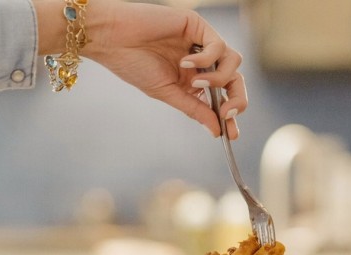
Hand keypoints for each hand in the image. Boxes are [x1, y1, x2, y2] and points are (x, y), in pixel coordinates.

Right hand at [34, 0, 246, 137]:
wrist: (113, 40)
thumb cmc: (134, 66)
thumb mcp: (168, 94)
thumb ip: (194, 109)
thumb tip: (218, 131)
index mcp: (195, 81)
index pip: (223, 97)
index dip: (232, 115)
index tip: (232, 134)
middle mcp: (202, 63)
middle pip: (235, 79)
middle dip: (237, 98)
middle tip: (226, 113)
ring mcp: (201, 43)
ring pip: (233, 61)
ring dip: (219, 78)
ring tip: (195, 83)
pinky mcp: (197, 25)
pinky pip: (218, 45)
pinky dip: (206, 59)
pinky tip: (186, 63)